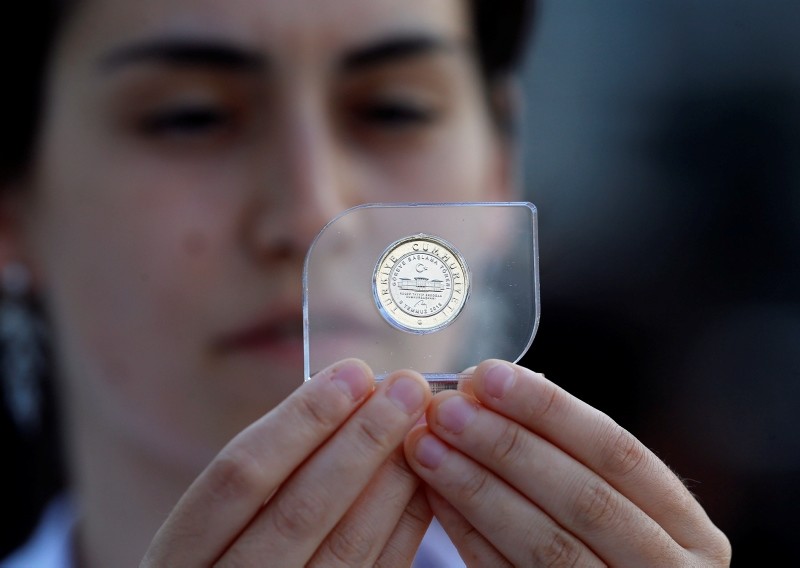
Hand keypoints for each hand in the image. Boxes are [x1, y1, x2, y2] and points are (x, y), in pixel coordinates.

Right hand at [142, 359, 432, 566]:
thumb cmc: (219, 561)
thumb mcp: (208, 527)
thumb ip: (261, 474)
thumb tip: (343, 398)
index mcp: (181, 555)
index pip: (241, 474)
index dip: (301, 420)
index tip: (354, 374)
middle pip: (301, 509)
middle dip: (362, 440)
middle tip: (408, 388)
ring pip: (347, 548)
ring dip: (391, 480)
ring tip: (419, 427)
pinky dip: (403, 527)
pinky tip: (419, 481)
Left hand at [404, 360, 731, 566]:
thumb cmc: (607, 547)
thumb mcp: (616, 503)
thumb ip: (565, 453)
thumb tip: (486, 385)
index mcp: (688, 532)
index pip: (617, 453)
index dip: (549, 410)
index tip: (486, 375)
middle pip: (583, 498)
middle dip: (507, 446)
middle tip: (446, 409)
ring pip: (546, 545)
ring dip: (476, 488)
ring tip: (425, 446)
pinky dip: (469, 536)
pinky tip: (435, 496)